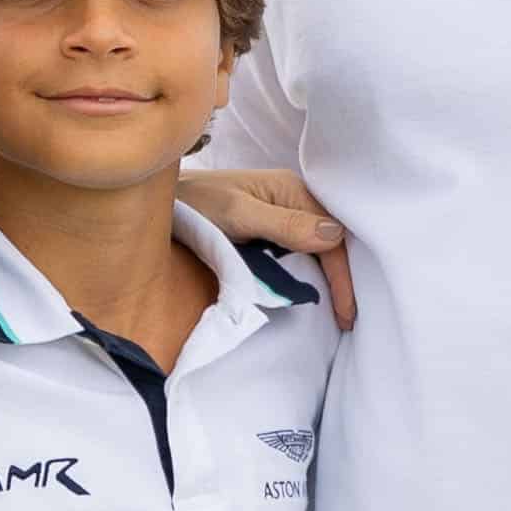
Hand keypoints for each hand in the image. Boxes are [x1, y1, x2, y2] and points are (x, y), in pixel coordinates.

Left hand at [179, 164, 354, 328]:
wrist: (161, 202)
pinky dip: (310, 275)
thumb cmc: (194, 203)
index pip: (333, 235)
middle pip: (331, 242)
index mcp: (292, 189)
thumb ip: (283, 224)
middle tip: (349, 320)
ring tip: (340, 315)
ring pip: (318, 250)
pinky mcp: (270, 233)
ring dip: (329, 279)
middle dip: (344, 279)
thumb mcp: (237, 215)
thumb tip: (334, 235)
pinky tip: (317, 296)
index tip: (346, 313)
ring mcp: (283, 217)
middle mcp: (294, 201)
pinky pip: (300, 254)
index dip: (342, 275)